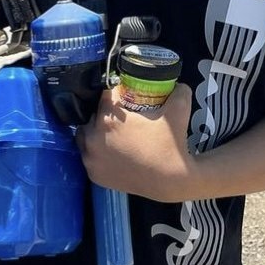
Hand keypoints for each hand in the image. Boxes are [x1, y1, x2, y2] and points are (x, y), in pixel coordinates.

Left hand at [76, 83, 197, 202]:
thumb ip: (178, 90)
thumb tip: (178, 83)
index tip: (125, 95)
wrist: (171, 181)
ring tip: (115, 132)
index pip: (104, 96)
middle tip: (122, 115)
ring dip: (96, 131)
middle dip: (104, 113)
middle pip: (92, 116)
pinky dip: (97, 151)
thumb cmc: (171, 144)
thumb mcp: (178, 111)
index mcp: (108, 120)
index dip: (115, 93)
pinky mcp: (94, 175)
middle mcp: (93, 139)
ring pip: (86, 136)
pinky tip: (112, 149)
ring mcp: (91, 159)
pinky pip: (89, 156)